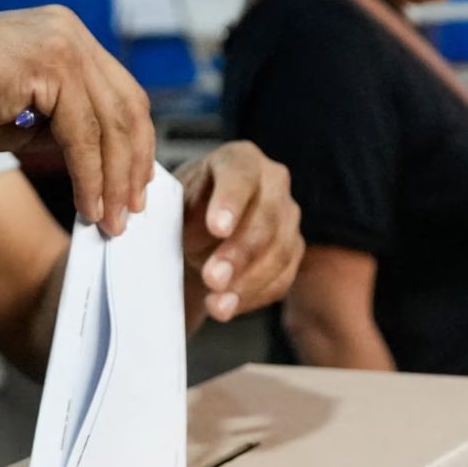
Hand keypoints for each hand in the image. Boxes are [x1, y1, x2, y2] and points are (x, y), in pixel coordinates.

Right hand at [0, 6, 155, 235]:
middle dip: (133, 166)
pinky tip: (88, 205)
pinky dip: (90, 176)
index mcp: (70, 36)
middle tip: (132, 209)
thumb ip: (67, 127)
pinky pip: (84, 135)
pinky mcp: (52, 65)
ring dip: (114, 180)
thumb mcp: (29, 115)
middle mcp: (73, 32)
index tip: (137, 184)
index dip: (136, 143)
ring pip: (111, 125)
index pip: (123, 94)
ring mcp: (65, 45)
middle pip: (127, 108)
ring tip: (111, 219)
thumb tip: (105, 166)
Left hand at [178, 142, 303, 325]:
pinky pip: (282, 277)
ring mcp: (289, 217)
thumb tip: (178, 235)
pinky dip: (254, 296)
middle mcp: (273, 182)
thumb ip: (177, 214)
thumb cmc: (186, 211)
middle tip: (212, 278)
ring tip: (217, 304)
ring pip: (280, 251)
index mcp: (240, 160)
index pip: (241, 175)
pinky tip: (229, 307)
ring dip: (247, 282)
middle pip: (266, 217)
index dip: (230, 202)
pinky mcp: (294, 251)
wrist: (200, 233)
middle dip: (239, 253)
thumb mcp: (173, 204)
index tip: (216, 228)